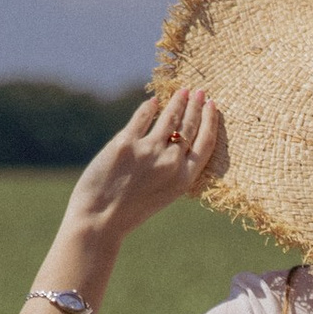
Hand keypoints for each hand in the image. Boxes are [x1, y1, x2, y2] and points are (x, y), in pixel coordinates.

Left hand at [66, 85, 225, 239]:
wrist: (99, 220)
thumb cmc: (129, 211)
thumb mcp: (163, 195)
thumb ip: (172, 170)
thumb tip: (174, 139)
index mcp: (183, 179)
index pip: (205, 143)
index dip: (210, 121)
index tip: (213, 106)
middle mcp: (170, 163)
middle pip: (189, 127)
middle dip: (196, 106)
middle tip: (199, 92)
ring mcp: (148, 151)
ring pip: (169, 118)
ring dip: (178, 102)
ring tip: (182, 92)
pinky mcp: (125, 143)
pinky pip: (142, 118)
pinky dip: (149, 108)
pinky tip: (153, 102)